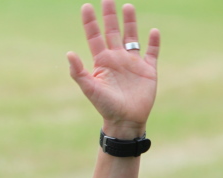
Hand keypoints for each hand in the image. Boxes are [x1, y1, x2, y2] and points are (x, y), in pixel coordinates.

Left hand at [67, 0, 159, 138]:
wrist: (125, 121)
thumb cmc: (105, 106)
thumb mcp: (90, 88)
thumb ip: (78, 72)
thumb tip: (68, 53)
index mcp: (102, 62)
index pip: (95, 37)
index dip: (90, 22)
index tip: (86, 6)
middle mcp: (116, 59)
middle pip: (113, 31)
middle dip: (109, 16)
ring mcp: (133, 63)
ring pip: (132, 37)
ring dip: (130, 22)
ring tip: (127, 6)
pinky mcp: (148, 70)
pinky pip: (152, 52)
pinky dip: (154, 42)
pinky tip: (153, 31)